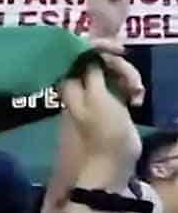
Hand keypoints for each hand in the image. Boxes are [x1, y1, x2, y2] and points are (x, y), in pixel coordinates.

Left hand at [61, 55, 140, 189]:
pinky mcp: (112, 105)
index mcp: (72, 84)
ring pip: (115, 72)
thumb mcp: (98, 100)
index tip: (119, 48)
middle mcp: (82, 86)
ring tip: (138, 95)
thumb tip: (89, 54)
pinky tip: (139, 101)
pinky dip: (132, 90)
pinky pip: (123, 86)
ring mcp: (97, 95)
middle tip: (134, 84)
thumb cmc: (103, 133)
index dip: (99, 47)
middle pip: (102, 61)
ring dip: (130, 79)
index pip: (82, 54)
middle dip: (121, 67)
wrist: (111, 165)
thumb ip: (93, 75)